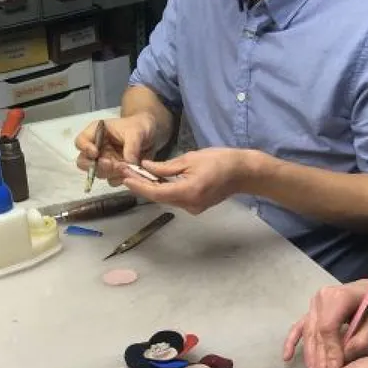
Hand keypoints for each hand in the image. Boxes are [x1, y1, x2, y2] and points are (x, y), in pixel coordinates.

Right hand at [75, 116, 157, 185]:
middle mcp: (97, 149)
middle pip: (84, 162)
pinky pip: (112, 180)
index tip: (95, 153)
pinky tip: (130, 173)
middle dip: (96, 166)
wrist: (151, 134)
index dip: (85, 149)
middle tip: (110, 164)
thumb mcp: (136, 132)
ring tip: (126, 168)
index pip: (81, 142)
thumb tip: (128, 164)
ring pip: (98, 173)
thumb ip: (131, 147)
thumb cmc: (139, 127)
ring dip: (111, 173)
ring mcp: (104, 162)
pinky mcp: (114, 172)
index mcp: (96, 133)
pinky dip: (120, 179)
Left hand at [120, 148, 252, 214]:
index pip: (156, 192)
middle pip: (159, 198)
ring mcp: (193, 208)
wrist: (243, 173)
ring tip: (137, 175)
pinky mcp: (196, 207)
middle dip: (142, 186)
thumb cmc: (220, 161)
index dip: (138, 186)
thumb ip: (166, 166)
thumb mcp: (190, 158)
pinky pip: (176, 199)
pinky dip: (164, 190)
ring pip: (167, 199)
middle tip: (127, 174)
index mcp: (187, 191)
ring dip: (152, 188)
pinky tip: (155, 180)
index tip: (124, 178)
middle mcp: (189, 205)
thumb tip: (146, 167)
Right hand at [283, 280, 367, 367]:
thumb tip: (340, 362)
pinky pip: (299, 327)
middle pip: (317, 333)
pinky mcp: (311, 311)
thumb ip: (361, 341)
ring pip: (309, 334)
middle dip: (319, 359)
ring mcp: (313, 304)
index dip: (329, 351)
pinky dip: (292, 342)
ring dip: (310, 356)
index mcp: (338, 297)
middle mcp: (321, 299)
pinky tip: (287, 357)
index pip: (328, 328)